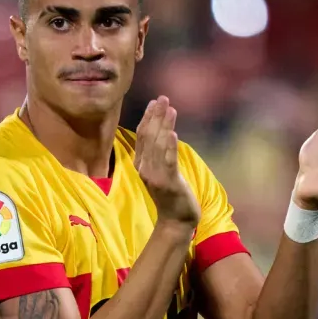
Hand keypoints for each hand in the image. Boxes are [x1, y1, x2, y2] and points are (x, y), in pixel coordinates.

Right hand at [135, 96, 200, 225]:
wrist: (175, 219)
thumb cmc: (170, 193)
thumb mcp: (160, 170)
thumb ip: (158, 152)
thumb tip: (162, 130)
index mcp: (141, 163)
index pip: (142, 136)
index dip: (148, 117)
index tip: (155, 101)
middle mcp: (144, 168)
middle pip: (148, 137)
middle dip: (156, 116)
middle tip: (163, 98)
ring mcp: (155, 175)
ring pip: (158, 145)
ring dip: (164, 125)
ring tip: (170, 109)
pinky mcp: (168, 183)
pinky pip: (168, 162)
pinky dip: (169, 147)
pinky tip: (173, 133)